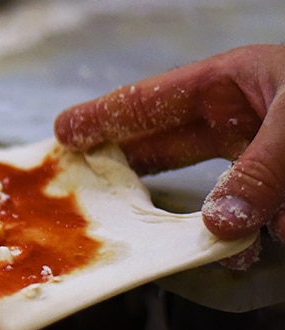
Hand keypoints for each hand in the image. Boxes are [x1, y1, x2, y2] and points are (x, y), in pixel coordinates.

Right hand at [54, 44, 284, 265]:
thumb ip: (259, 170)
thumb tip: (219, 223)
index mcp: (233, 80)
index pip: (153, 99)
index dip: (106, 115)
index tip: (65, 132)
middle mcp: (243, 115)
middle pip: (169, 144)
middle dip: (132, 167)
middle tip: (85, 184)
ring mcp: (266, 152)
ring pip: (216, 190)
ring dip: (209, 218)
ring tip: (191, 239)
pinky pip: (258, 215)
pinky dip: (252, 236)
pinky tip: (248, 249)